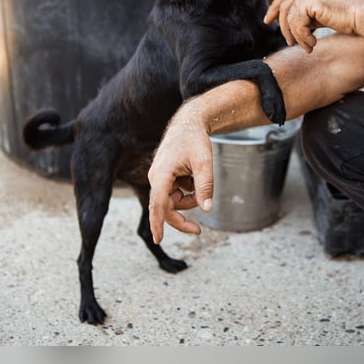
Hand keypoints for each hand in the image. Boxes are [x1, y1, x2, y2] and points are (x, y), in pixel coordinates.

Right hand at [148, 104, 214, 243]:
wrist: (189, 123)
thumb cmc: (194, 140)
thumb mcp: (204, 162)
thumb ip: (205, 186)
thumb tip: (206, 209)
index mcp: (162, 174)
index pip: (158, 203)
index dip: (158, 222)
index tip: (158, 239)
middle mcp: (156, 178)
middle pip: (165, 208)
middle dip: (181, 219)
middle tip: (198, 231)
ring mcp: (160, 179)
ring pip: (172, 202)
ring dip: (188, 200)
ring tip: (199, 182)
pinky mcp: (165, 178)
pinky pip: (175, 194)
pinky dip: (187, 191)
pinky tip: (193, 177)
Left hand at [264, 0, 363, 52]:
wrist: (362, 16)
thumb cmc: (346, 17)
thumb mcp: (320, 12)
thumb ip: (305, 13)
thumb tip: (287, 23)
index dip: (275, 8)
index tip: (268, 21)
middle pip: (284, 7)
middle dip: (284, 28)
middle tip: (290, 43)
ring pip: (289, 18)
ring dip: (297, 36)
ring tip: (307, 46)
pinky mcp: (309, 1)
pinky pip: (297, 24)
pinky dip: (303, 37)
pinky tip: (313, 43)